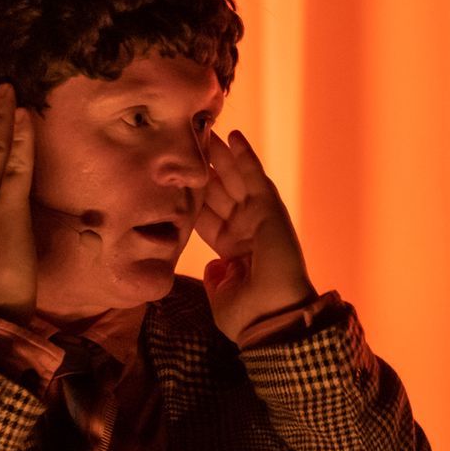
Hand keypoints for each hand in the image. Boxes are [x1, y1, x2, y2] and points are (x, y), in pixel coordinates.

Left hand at [195, 128, 317, 341]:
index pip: (208, 216)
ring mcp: (258, 218)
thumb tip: (215, 266)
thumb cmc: (247, 316)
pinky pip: (255, 177)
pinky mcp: (270, 210)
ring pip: (236, 179)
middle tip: (191, 142)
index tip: (177, 178)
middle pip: (221, 192)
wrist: (272, 319)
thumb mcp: (222, 294)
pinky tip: (234, 136)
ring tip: (207, 131)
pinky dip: (245, 156)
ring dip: (222, 156)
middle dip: (207, 169)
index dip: (194, 196)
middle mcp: (245, 230)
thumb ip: (216, 277)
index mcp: (232, 250)